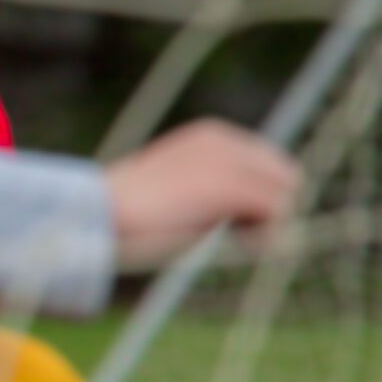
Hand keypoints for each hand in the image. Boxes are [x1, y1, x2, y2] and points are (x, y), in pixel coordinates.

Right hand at [105, 120, 300, 268]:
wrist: (97, 215)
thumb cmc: (127, 215)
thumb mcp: (176, 192)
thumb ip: (211, 192)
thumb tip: (254, 214)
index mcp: (211, 136)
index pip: (268, 163)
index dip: (262, 196)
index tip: (238, 224)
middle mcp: (225, 141)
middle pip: (285, 175)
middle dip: (272, 207)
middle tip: (243, 236)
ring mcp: (227, 162)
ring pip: (284, 193)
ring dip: (270, 224)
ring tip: (240, 241)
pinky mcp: (228, 186)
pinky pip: (276, 210)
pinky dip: (266, 234)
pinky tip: (241, 245)